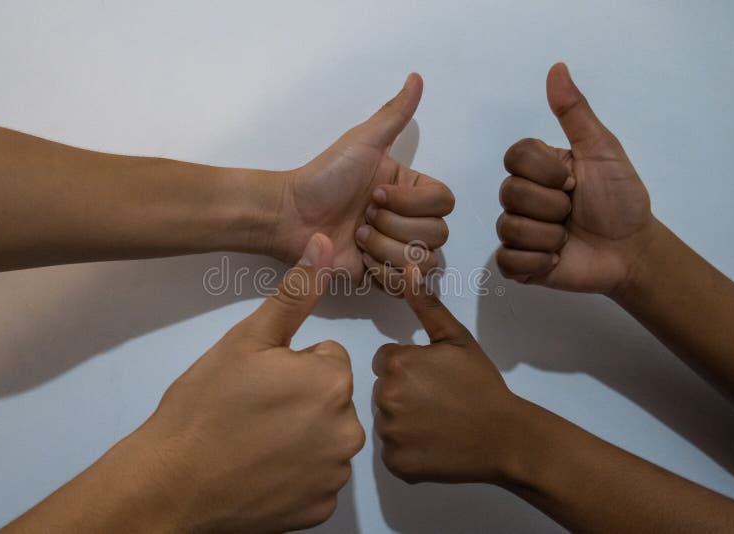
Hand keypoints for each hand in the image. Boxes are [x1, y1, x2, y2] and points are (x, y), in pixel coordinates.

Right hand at [133, 234, 364, 531]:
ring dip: (301, 437)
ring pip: (326, 438)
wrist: (172, 482)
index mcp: (333, 381)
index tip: (260, 383)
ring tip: (255, 441)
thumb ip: (294, 293)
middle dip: (301, 400)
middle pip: (330, 399)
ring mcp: (335, 474)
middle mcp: (348, 429)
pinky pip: (318, 478)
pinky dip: (296, 475)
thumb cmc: (206, 405)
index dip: (292, 367)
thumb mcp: (248, 339)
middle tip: (255, 411)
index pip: (327, 359)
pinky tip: (262, 471)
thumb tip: (322, 242)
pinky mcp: (321, 508)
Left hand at [274, 74, 453, 286]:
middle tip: (362, 217)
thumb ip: (394, 114)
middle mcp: (409, 220)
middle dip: (396, 227)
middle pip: (437, 234)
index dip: (413, 202)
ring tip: (356, 238)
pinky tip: (360, 260)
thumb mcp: (362, 142)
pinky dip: (383, 274)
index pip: (444, 202)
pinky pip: (404, 286)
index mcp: (410, 189)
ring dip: (387, 250)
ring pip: (424, 262)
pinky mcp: (381, 277)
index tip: (376, 193)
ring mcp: (396, 250)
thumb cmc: (324, 177)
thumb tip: (416, 77)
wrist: (290, 215)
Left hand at [372, 267, 523, 483]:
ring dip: (405, 420)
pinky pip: (392, 451)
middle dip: (405, 392)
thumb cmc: (482, 385)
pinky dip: (408, 449)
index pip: (385, 360)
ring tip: (439, 422)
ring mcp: (389, 434)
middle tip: (439, 400)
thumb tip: (407, 270)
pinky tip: (434, 443)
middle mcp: (385, 397)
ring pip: (387, 420)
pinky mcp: (395, 464)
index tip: (434, 377)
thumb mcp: (457, 340)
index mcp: (397, 364)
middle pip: (383, 389)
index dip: (410, 367)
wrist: (506, 436)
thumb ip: (427, 307)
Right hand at [496, 63, 656, 293]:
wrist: (632, 250)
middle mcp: (522, 197)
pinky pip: (508, 260)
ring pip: (510, 227)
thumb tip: (557, 68)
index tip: (573, 181)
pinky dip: (537, 261)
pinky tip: (557, 259)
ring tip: (568, 238)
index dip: (545, 172)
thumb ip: (575, 112)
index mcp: (538, 169)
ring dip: (549, 236)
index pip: (514, 158)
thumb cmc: (620, 199)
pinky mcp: (518, 263)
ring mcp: (518, 231)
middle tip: (573, 213)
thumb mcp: (602, 150)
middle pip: (510, 193)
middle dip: (552, 207)